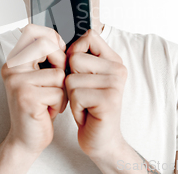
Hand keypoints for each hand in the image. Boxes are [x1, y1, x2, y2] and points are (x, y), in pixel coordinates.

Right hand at [1, 24, 67, 155]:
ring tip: (51, 100)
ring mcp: (17, 82)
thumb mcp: (42, 77)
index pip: (32, 31)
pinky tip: (49, 111)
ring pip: (58, 73)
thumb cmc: (39, 107)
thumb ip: (47, 57)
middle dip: (61, 61)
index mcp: (14, 61)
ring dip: (62, 90)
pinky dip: (60, 103)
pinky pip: (58, 92)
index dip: (52, 37)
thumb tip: (66, 38)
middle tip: (58, 80)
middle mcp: (11, 68)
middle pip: (45, 45)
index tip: (60, 50)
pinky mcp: (26, 97)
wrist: (27, 139)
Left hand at [64, 28, 127, 158]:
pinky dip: (74, 107)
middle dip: (70, 80)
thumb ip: (80, 57)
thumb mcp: (85, 77)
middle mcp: (118, 69)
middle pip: (75, 58)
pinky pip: (74, 94)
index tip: (78, 71)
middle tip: (84, 95)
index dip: (75, 51)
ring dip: (71, 96)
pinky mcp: (108, 100)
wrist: (101, 140)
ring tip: (85, 105)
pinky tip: (87, 114)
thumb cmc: (89, 107)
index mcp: (114, 60)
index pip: (89, 36)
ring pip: (71, 78)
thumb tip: (59, 39)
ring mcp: (115, 84)